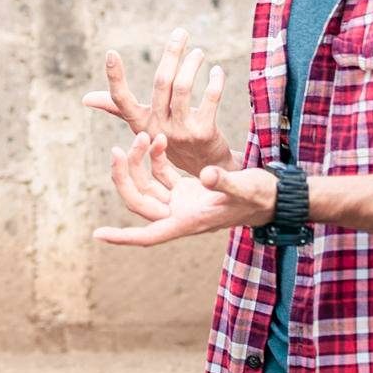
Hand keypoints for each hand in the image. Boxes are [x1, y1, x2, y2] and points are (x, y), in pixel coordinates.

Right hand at [82, 28, 235, 175]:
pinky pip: (209, 99)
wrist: (204, 167)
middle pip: (161, 83)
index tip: (111, 53)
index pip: (121, 99)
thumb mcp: (142, 125)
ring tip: (198, 53)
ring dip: (192, 65)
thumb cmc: (169, 138)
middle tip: (180, 33)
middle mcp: (157, 128)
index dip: (115, 77)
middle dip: (171, 54)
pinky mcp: (204, 133)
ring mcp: (181, 131)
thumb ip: (117, 108)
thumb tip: (85, 98)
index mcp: (140, 122)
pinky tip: (217, 72)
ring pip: (183, 88)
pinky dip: (215, 82)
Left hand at [93, 132, 277, 246]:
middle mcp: (180, 215)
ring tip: (145, 135)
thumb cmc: (262, 196)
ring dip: (138, 163)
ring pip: (146, 187)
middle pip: (138, 202)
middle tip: (118, 149)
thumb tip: (207, 175)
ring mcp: (182, 202)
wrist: (274, 195)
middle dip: (124, 177)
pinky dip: (154, 158)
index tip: (97, 234)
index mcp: (188, 221)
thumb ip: (224, 182)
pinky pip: (160, 176)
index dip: (122, 237)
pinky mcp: (187, 190)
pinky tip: (158, 139)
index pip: (147, 235)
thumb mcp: (244, 187)